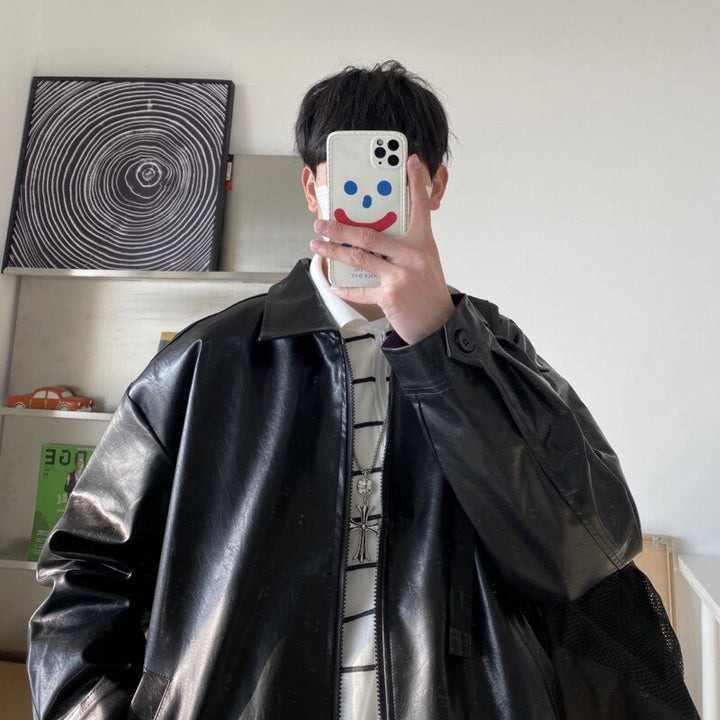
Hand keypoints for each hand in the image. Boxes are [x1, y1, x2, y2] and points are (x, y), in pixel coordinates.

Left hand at [309, 154, 454, 344]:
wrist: (437, 325)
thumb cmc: (427, 290)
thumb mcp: (423, 261)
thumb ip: (403, 246)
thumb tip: (369, 236)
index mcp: (423, 242)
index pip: (421, 207)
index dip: (416, 182)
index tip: (411, 160)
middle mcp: (413, 255)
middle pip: (369, 234)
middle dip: (340, 228)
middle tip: (321, 223)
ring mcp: (400, 276)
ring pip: (359, 257)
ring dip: (333, 251)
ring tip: (317, 245)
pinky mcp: (390, 296)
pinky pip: (360, 289)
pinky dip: (344, 287)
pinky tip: (333, 283)